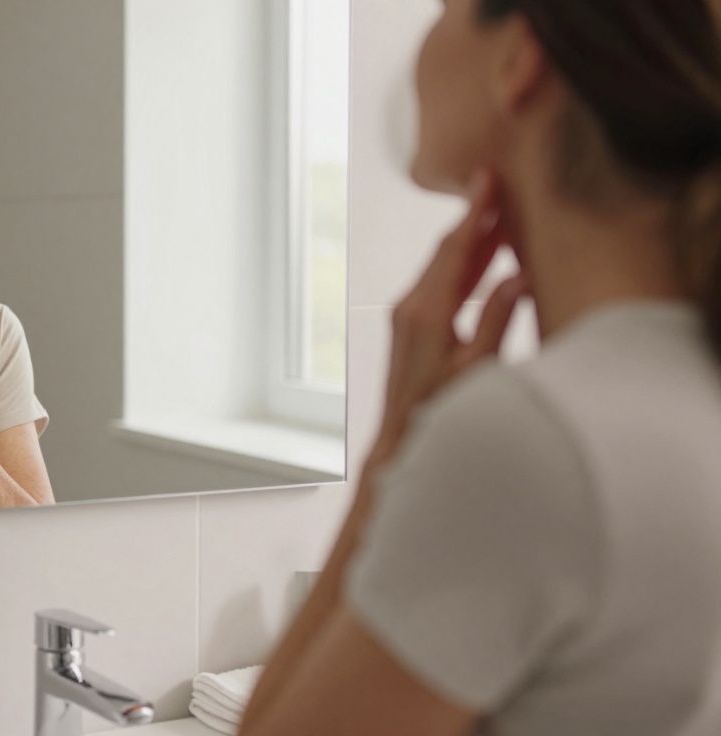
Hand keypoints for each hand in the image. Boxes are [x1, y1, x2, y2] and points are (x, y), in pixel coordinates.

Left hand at [369, 170, 528, 470]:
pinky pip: (438, 283)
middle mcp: (411, 306)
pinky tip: (482, 258)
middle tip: (499, 185)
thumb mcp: (478, 368)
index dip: (474, 212)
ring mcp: (405, 315)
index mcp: (428, 311)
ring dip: (471, 240)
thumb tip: (518, 277)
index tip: (486, 179)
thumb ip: (497, 320)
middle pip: (447, 250)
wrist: (401, 438)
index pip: (455, 249)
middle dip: (474, 218)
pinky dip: (462, 264)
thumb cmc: (441, 410)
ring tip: (499, 215)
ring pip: (442, 265)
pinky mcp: (408, 325)